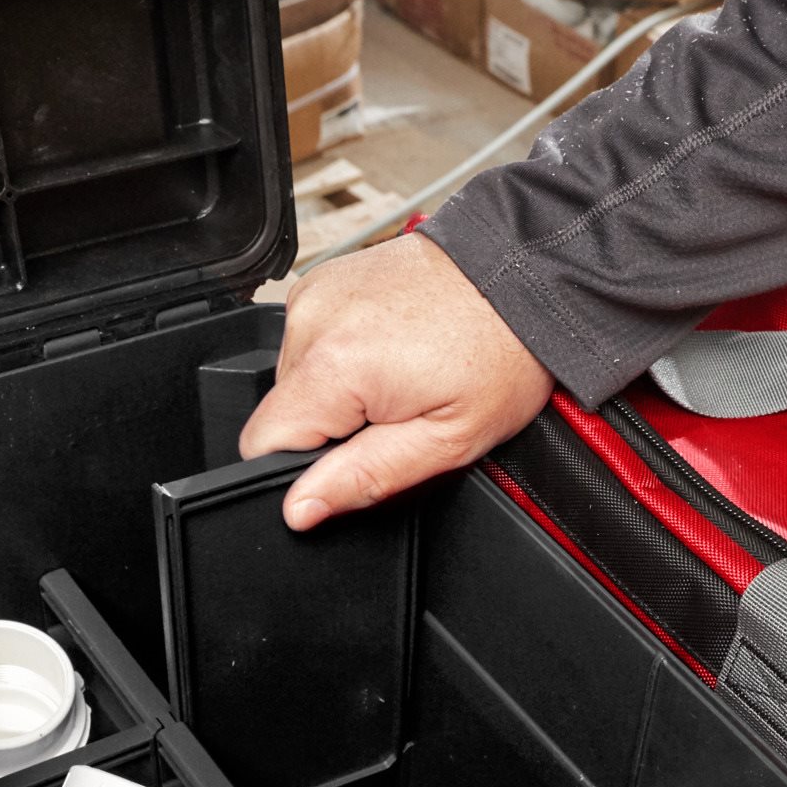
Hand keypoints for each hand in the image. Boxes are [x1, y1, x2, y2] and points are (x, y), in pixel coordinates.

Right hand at [239, 232, 553, 529]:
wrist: (523, 279)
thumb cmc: (501, 353)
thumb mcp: (446, 441)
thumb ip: (364, 479)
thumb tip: (300, 508)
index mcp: (334, 364)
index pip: (264, 443)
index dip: (304, 468)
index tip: (356, 457)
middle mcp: (312, 319)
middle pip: (283, 410)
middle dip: (332, 427)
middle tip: (397, 412)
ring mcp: (315, 293)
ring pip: (296, 378)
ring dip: (338, 391)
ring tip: (400, 376)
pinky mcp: (323, 281)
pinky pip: (310, 342)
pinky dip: (341, 356)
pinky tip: (389, 350)